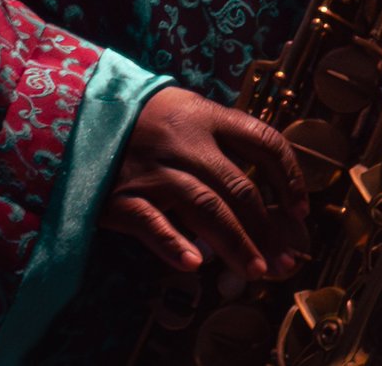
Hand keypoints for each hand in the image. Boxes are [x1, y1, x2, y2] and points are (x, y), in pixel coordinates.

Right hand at [99, 87, 309, 280]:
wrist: (81, 111)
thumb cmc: (146, 117)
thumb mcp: (188, 111)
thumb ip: (221, 141)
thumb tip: (260, 192)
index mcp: (208, 117)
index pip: (264, 141)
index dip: (289, 176)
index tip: (300, 211)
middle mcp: (187, 143)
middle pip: (238, 187)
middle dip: (266, 228)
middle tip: (283, 260)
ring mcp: (155, 170)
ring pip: (205, 208)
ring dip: (234, 242)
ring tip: (254, 270)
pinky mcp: (122, 196)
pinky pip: (152, 223)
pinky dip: (173, 244)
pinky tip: (194, 265)